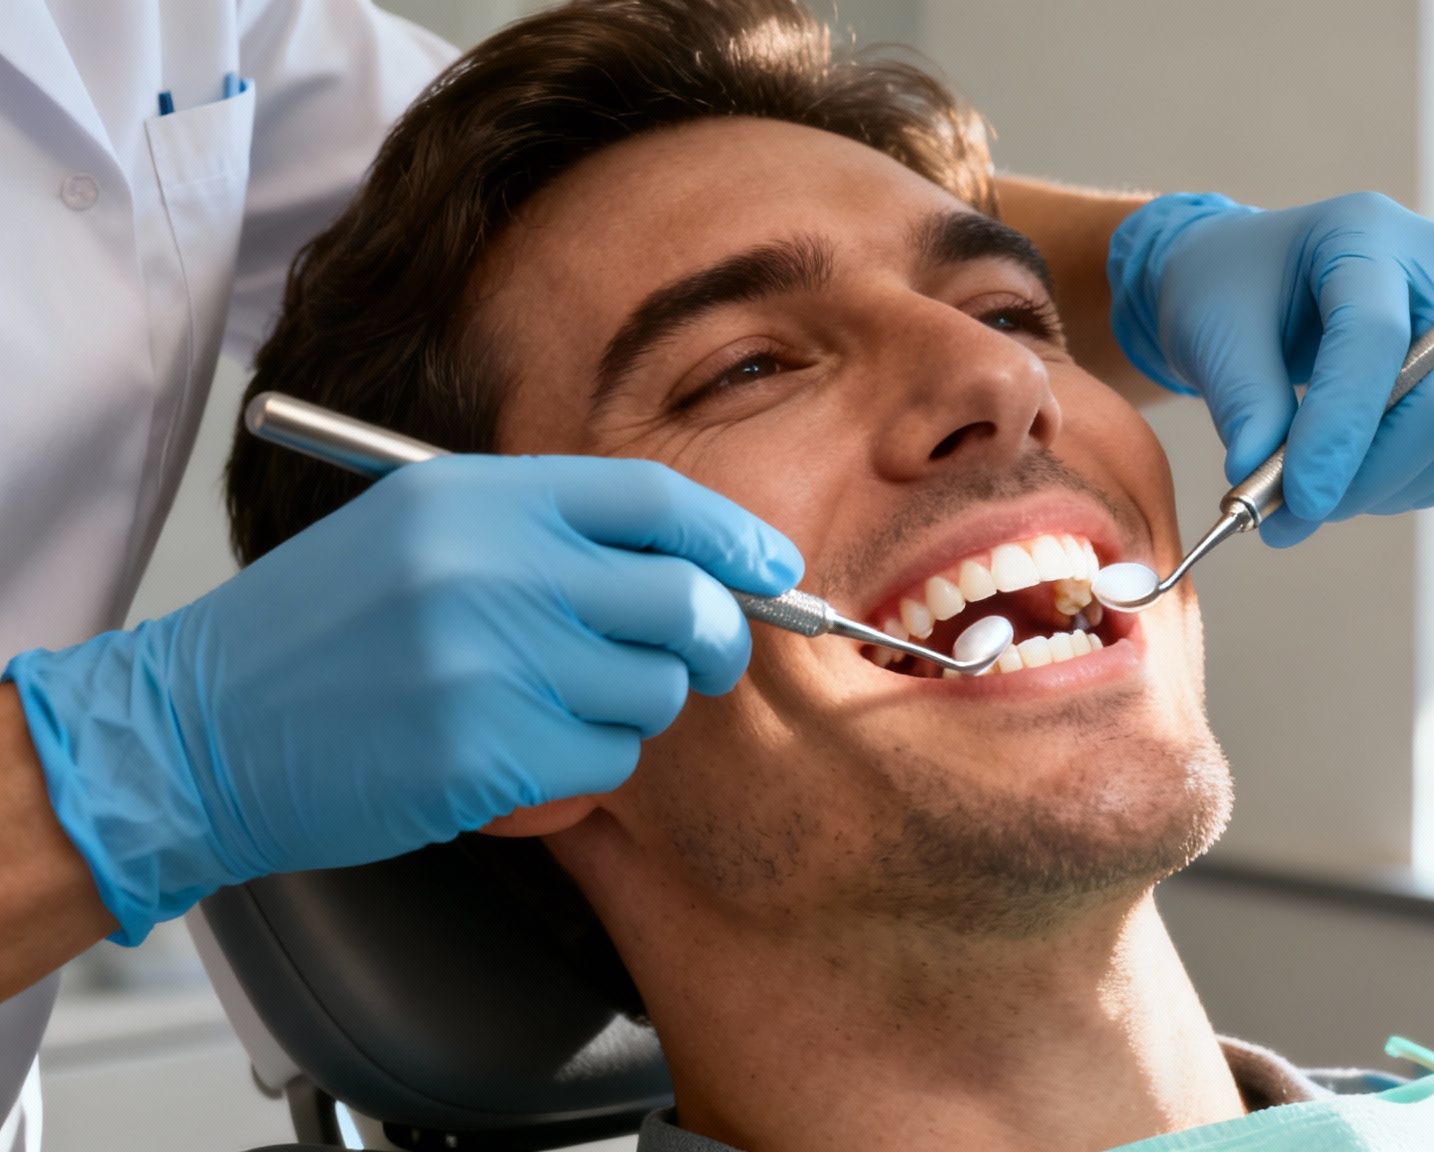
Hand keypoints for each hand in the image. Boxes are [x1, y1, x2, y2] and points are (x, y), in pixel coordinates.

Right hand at [4, 455, 799, 942]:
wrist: (197, 729)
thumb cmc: (320, 632)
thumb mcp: (420, 532)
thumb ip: (546, 532)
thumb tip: (693, 560)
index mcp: (477, 500)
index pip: (653, 501)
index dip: (733, 536)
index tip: (774, 569)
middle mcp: (492, 572)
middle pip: (682, 604)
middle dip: (714, 639)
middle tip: (703, 659)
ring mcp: (491, 667)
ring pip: (651, 695)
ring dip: (626, 711)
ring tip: (543, 705)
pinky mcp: (487, 759)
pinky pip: (604, 766)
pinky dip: (580, 771)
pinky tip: (508, 756)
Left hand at [1108, 192, 1433, 545]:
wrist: (1259, 286)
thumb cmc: (1233, 294)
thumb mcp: (1215, 335)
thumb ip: (1244, 404)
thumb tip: (1262, 482)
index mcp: (1367, 233)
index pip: (1376, 336)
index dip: (1340, 426)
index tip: (1297, 497)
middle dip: (1369, 475)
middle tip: (1294, 515)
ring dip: (1386, 491)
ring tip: (1312, 493)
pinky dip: (1410, 488)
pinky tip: (1353, 479)